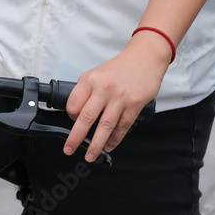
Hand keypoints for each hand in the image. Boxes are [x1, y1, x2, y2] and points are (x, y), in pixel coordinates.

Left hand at [63, 32, 170, 160]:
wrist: (144, 58)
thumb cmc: (119, 68)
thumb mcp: (95, 73)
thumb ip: (85, 90)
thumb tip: (76, 113)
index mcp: (90, 80)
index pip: (73, 104)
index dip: (70, 117)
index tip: (72, 122)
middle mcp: (103, 89)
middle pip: (86, 118)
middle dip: (75, 137)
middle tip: (69, 149)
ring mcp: (120, 98)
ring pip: (105, 126)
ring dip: (96, 144)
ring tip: (90, 155)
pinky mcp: (135, 104)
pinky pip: (122, 126)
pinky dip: (115, 139)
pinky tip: (109, 145)